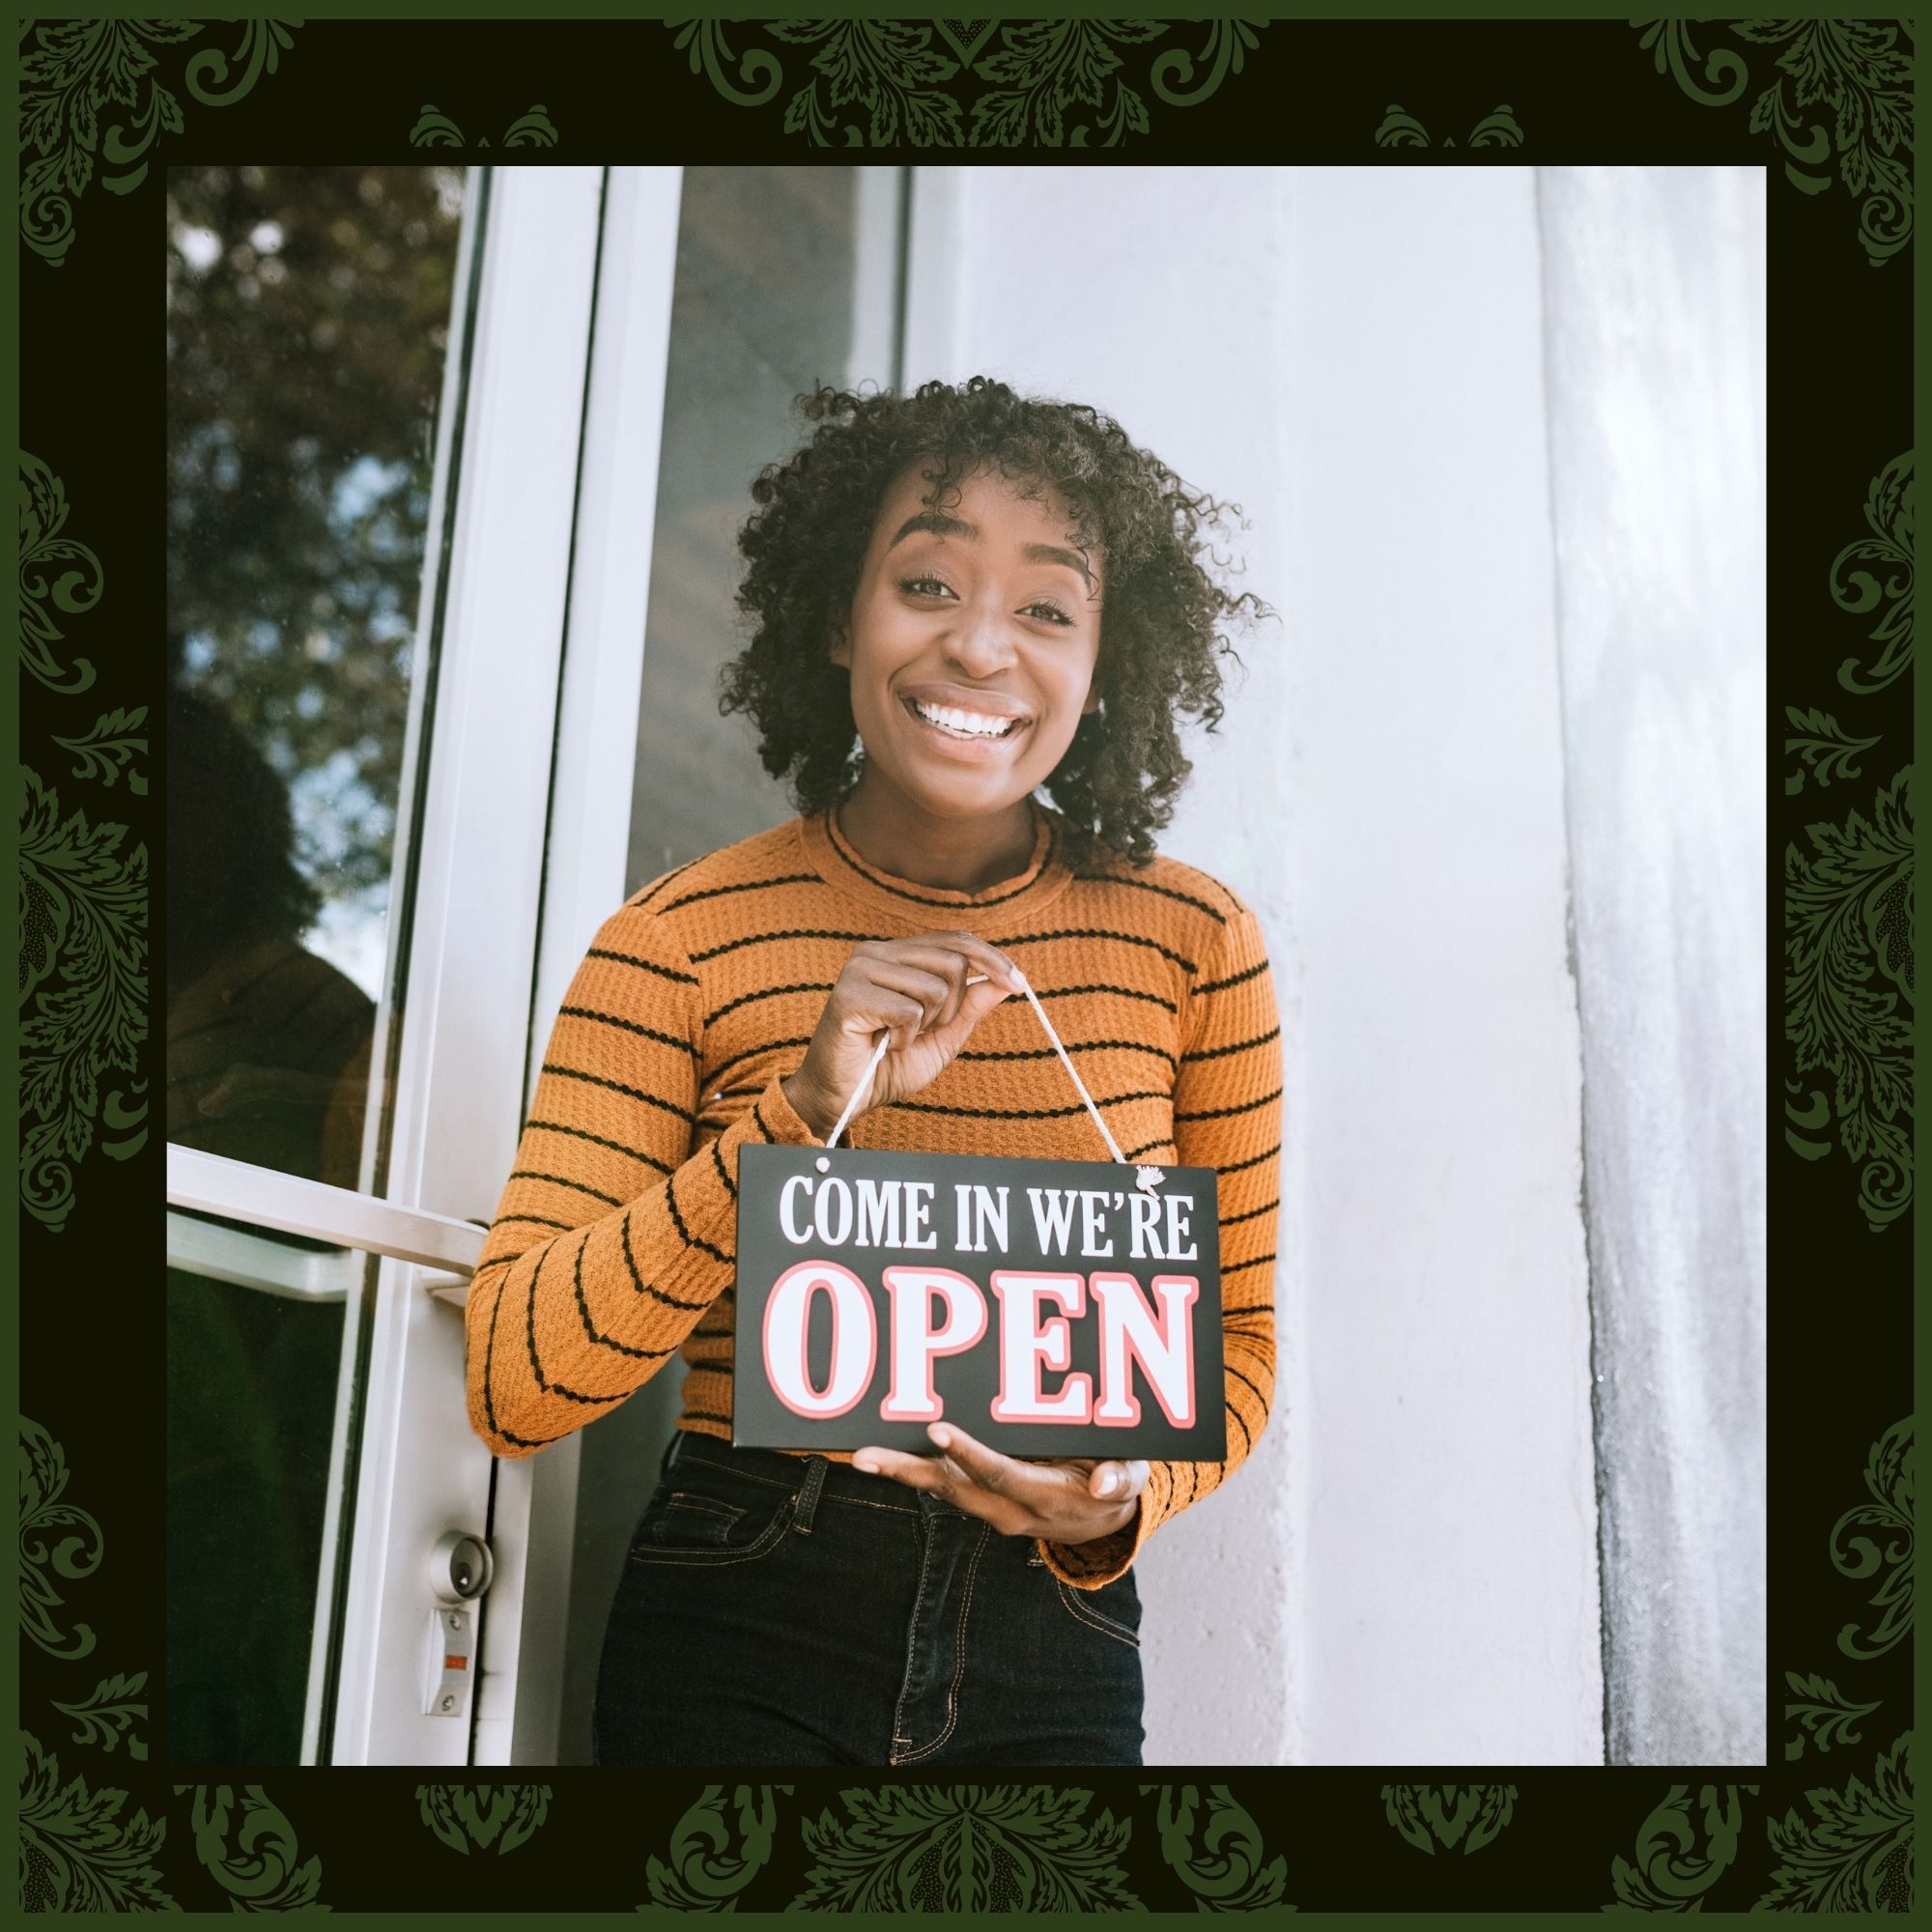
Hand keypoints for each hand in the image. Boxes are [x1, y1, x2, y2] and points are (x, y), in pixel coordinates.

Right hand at [782, 931, 1026, 1139]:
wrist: (841, 1099)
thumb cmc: (885, 1067)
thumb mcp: (942, 1037)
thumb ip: (970, 1007)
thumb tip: (1005, 980)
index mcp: (898, 954)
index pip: (956, 940)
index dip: (992, 959)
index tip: (1019, 984)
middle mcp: (877, 952)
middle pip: (953, 961)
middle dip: (952, 1008)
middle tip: (923, 1032)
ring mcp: (860, 969)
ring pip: (934, 987)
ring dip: (926, 1026)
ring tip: (896, 1038)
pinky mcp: (849, 994)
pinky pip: (908, 1011)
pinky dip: (903, 1038)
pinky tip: (881, 1044)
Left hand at [852, 1421, 1148, 1546]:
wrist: (1103, 1519)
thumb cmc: (1114, 1485)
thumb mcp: (1129, 1479)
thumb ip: (1122, 1478)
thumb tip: (1107, 1483)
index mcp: (1044, 1501)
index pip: (999, 1475)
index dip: (970, 1453)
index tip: (940, 1429)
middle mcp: (1008, 1510)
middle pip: (952, 1488)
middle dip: (908, 1471)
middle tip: (866, 1457)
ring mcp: (991, 1505)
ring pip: (940, 1486)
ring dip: (900, 1471)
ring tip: (861, 1455)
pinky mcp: (982, 1495)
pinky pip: (944, 1480)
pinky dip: (914, 1466)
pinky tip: (887, 1449)